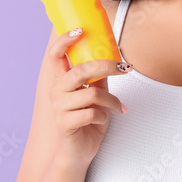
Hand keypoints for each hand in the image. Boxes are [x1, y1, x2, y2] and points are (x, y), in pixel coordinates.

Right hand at [47, 28, 131, 165]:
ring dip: (111, 100)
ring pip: (92, 93)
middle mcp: (56, 92)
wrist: (80, 151)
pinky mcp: (65, 123)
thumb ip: (98, 77)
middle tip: (125, 67)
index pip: (55, 55)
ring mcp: (58, 108)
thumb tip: (114, 56)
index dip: (65, 40)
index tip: (80, 30)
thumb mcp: (96, 95)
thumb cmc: (88, 120)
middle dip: (107, 67)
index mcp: (61, 81)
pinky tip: (106, 119)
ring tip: (119, 107)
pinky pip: (92, 112)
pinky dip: (105, 115)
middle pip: (80, 71)